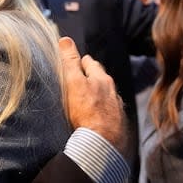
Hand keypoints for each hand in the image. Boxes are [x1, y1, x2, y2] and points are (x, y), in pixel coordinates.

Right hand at [59, 37, 129, 156]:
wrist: (102, 143)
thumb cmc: (87, 112)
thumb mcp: (74, 83)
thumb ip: (70, 62)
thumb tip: (65, 40)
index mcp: (101, 79)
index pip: (90, 63)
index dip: (81, 61)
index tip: (76, 61)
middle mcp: (112, 91)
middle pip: (101, 78)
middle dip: (92, 76)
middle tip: (81, 77)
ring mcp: (116, 107)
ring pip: (106, 95)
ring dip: (98, 94)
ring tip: (88, 99)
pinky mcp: (116, 123)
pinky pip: (108, 112)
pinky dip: (102, 111)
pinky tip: (96, 117)